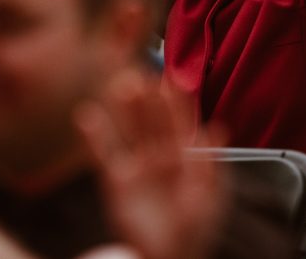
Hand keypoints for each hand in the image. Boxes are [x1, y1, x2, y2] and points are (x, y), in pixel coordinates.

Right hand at [76, 70, 227, 258]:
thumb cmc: (192, 232)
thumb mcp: (208, 198)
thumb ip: (210, 163)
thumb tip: (218, 129)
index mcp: (186, 159)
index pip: (181, 124)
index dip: (177, 103)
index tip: (173, 79)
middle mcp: (161, 158)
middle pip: (154, 122)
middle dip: (149, 100)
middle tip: (143, 74)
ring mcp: (138, 168)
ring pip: (130, 130)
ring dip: (125, 109)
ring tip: (120, 84)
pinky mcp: (116, 182)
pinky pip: (104, 153)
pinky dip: (94, 135)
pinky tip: (87, 115)